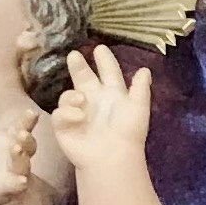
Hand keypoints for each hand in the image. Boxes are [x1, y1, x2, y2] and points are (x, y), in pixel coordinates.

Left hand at [0, 106, 39, 204]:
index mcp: (14, 140)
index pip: (23, 128)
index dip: (27, 121)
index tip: (32, 113)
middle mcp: (19, 155)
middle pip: (27, 146)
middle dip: (26, 139)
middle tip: (22, 132)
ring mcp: (17, 172)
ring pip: (22, 164)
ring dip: (21, 157)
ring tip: (17, 149)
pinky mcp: (10, 188)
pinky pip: (15, 185)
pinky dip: (19, 184)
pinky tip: (22, 182)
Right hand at [47, 47, 150, 174]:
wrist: (113, 156)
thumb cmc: (128, 132)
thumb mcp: (138, 107)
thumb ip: (140, 88)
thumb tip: (145, 69)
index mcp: (113, 95)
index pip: (108, 73)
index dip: (105, 61)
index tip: (100, 48)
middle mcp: (94, 101)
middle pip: (83, 78)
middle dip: (78, 66)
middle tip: (74, 55)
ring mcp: (78, 113)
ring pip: (69, 94)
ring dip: (73, 94)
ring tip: (82, 99)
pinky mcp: (64, 125)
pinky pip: (60, 113)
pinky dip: (67, 112)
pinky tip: (78, 116)